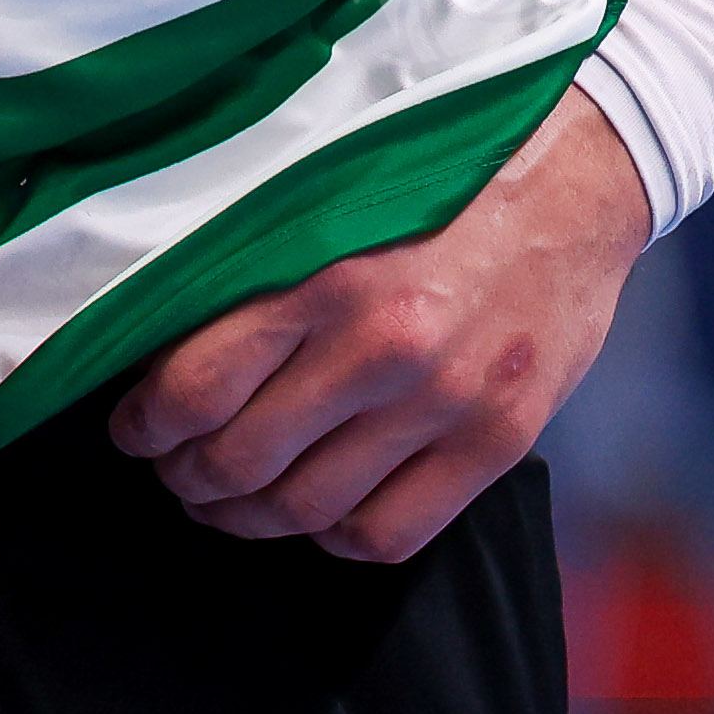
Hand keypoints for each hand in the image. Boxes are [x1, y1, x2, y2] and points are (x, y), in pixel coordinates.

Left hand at [111, 91, 650, 564]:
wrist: (577, 175)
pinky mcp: (497, 440)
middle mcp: (381, 343)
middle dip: (189, 479)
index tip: (135, 430)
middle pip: (240, 460)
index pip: (194, 387)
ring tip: (234, 500)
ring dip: (250, 518)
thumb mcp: (333, 191)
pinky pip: (389, 534)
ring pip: (306, 508)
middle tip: (178, 469)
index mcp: (323, 271)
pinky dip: (337, 538)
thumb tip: (165, 337)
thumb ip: (262, 266)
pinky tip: (322, 512)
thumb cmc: (442, 174)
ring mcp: (444, 400)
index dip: (146, 426)